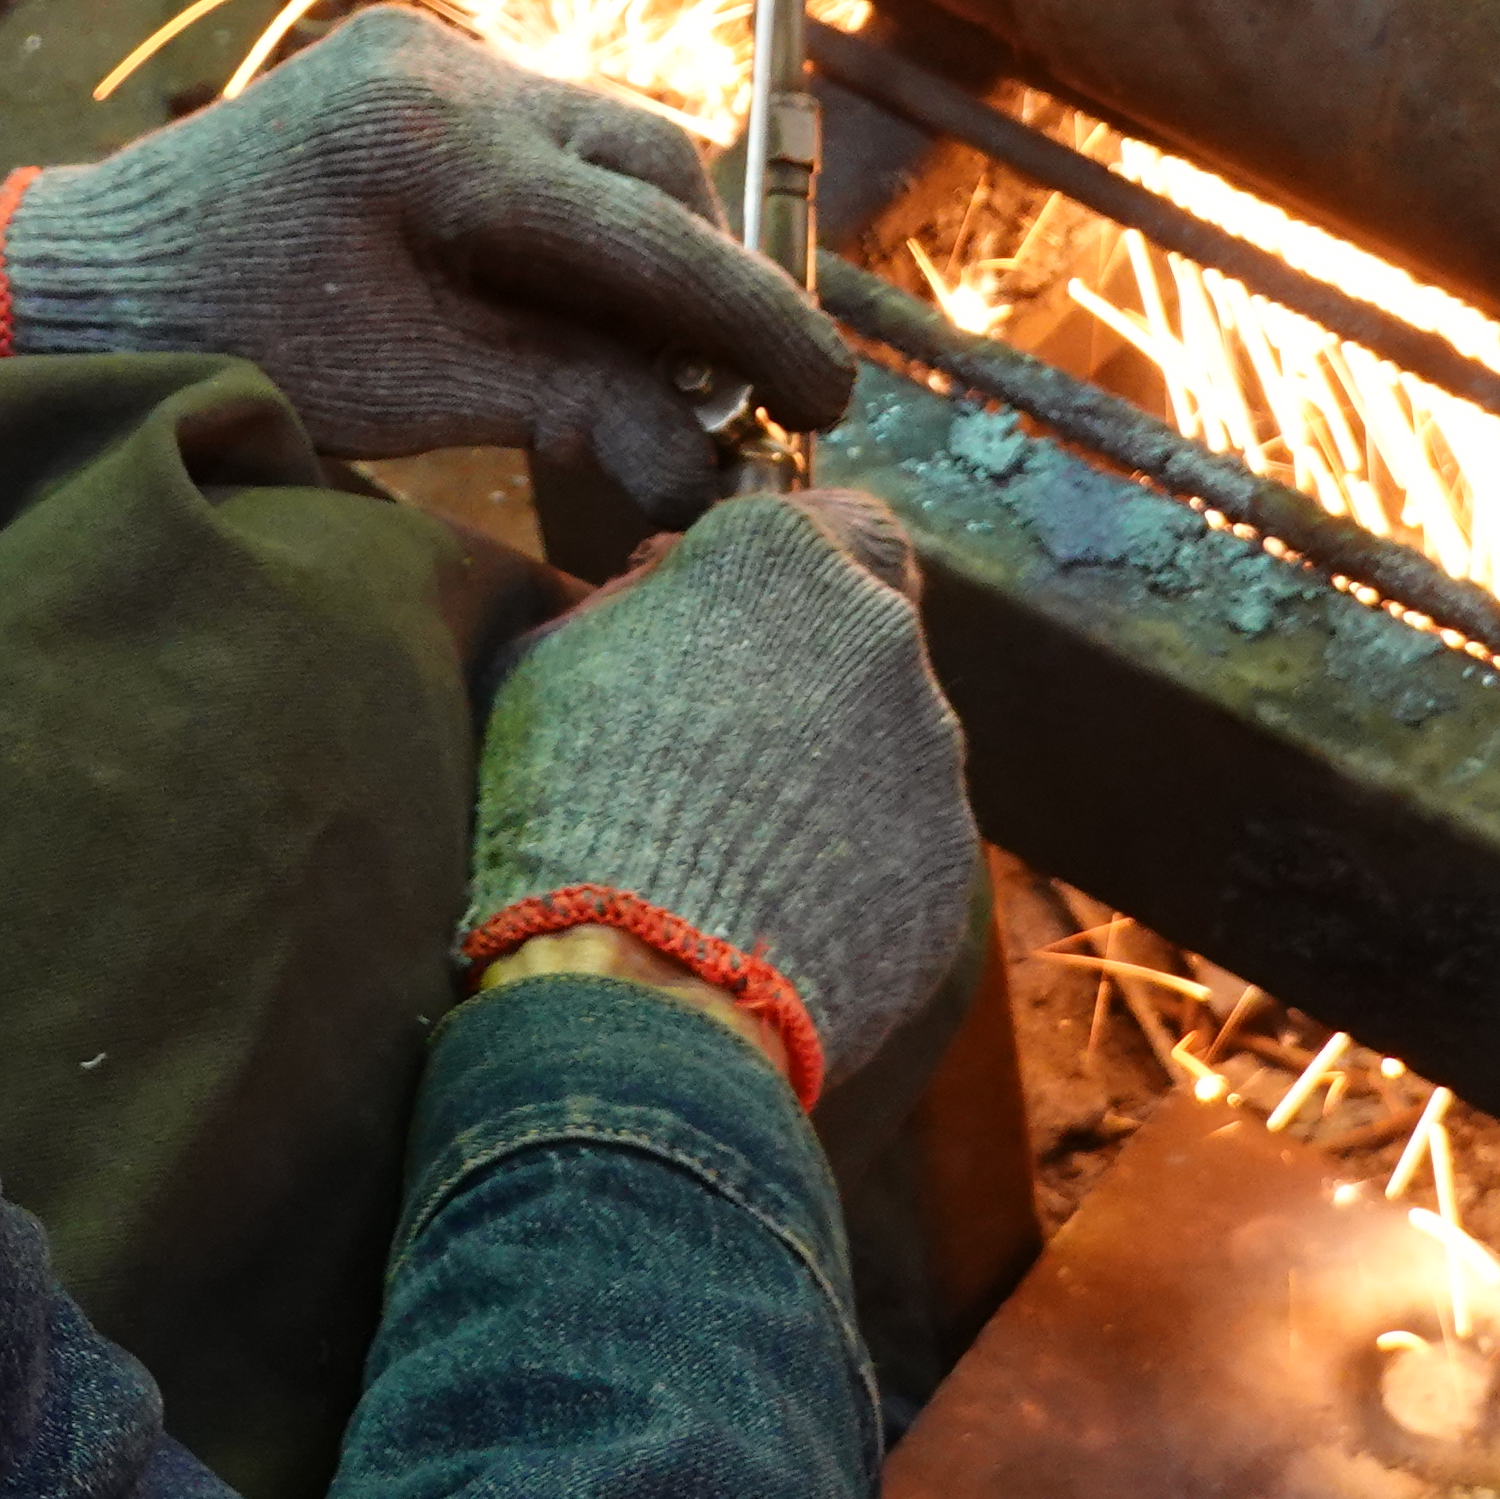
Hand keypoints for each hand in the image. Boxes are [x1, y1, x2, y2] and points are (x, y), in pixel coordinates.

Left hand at [0, 6, 857, 522]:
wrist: (78, 282)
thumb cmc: (223, 344)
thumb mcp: (410, 393)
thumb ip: (571, 408)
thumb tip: (708, 472)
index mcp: (433, 138)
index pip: (648, 228)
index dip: (754, 320)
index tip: (826, 396)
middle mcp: (441, 65)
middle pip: (650, 157)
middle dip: (706, 276)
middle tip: (739, 390)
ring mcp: (423, 55)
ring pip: (607, 142)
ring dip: (649, 247)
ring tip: (657, 363)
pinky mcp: (405, 74)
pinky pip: (543, 140)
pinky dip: (581, 222)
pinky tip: (577, 309)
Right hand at [454, 483, 973, 1107]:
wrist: (638, 979)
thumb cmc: (565, 797)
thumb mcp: (550, 656)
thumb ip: (635, 598)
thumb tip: (671, 583)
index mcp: (782, 556)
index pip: (828, 520)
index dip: (789, 570)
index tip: (737, 619)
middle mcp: (879, 631)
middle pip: (864, 628)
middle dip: (811, 668)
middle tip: (731, 739)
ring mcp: (929, 747)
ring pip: (891, 734)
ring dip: (833, 767)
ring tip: (745, 843)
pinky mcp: (949, 852)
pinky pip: (903, 834)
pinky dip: (855, 857)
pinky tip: (781, 903)